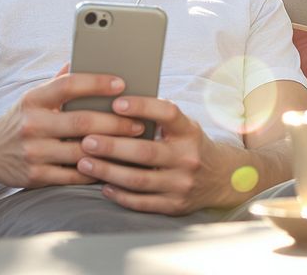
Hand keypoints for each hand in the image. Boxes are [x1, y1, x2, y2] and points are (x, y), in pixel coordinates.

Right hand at [0, 71, 145, 189]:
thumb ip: (59, 81)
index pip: (68, 85)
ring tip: (133, 145)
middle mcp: (32, 124)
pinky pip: (75, 175)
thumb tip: (84, 56)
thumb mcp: (33, 97)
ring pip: (82, 151)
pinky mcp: (36, 177)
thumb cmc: (20, 120)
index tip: (121, 84)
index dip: (97, 83)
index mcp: (33, 99)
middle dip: (115, 122)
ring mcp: (33, 152)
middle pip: (82, 122)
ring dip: (112, 149)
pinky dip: (97, 170)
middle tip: (139, 123)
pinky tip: (114, 165)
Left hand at [75, 96, 230, 214]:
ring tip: (85, 163)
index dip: (142, 107)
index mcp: (189, 131)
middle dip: (112, 146)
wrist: (221, 178)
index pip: (167, 113)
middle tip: (86, 140)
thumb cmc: (189, 144)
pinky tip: (104, 186)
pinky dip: (120, 195)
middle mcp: (188, 157)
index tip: (116, 103)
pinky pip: (143, 202)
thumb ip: (156, 117)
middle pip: (146, 151)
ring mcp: (182, 184)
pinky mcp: (175, 205)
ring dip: (108, 171)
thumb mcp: (182, 126)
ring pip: (139, 179)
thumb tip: (113, 102)